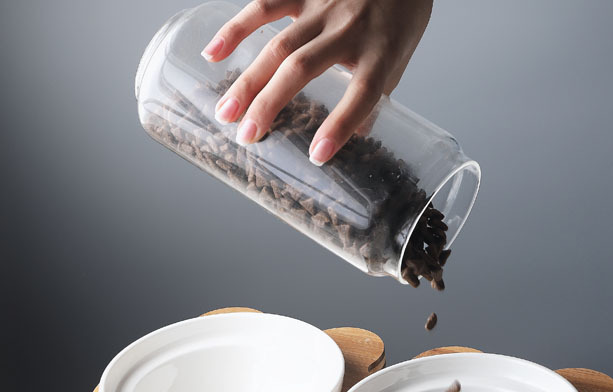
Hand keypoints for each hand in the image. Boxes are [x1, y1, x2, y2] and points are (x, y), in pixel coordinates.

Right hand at [202, 0, 432, 164]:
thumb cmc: (398, 19)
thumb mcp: (396, 62)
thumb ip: (374, 97)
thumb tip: (355, 138)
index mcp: (380, 52)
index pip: (362, 94)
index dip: (340, 126)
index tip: (317, 156)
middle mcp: (349, 28)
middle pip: (303, 69)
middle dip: (270, 104)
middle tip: (246, 136)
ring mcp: (323, 5)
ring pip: (278, 45)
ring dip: (248, 80)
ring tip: (226, 112)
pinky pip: (264, 4)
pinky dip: (236, 29)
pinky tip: (214, 53)